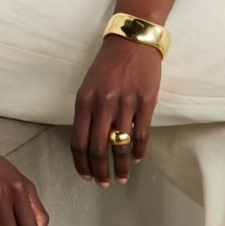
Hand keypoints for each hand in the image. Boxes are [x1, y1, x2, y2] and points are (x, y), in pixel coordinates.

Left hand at [71, 34, 160, 187]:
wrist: (132, 41)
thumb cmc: (109, 65)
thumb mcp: (89, 86)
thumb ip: (88, 113)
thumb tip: (91, 143)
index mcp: (84, 101)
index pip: (78, 141)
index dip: (82, 164)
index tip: (86, 177)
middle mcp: (102, 104)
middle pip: (98, 148)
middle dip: (100, 171)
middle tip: (105, 184)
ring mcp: (125, 103)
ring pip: (120, 145)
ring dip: (120, 166)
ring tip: (122, 178)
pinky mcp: (146, 102)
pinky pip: (141, 134)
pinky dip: (138, 151)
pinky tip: (136, 159)